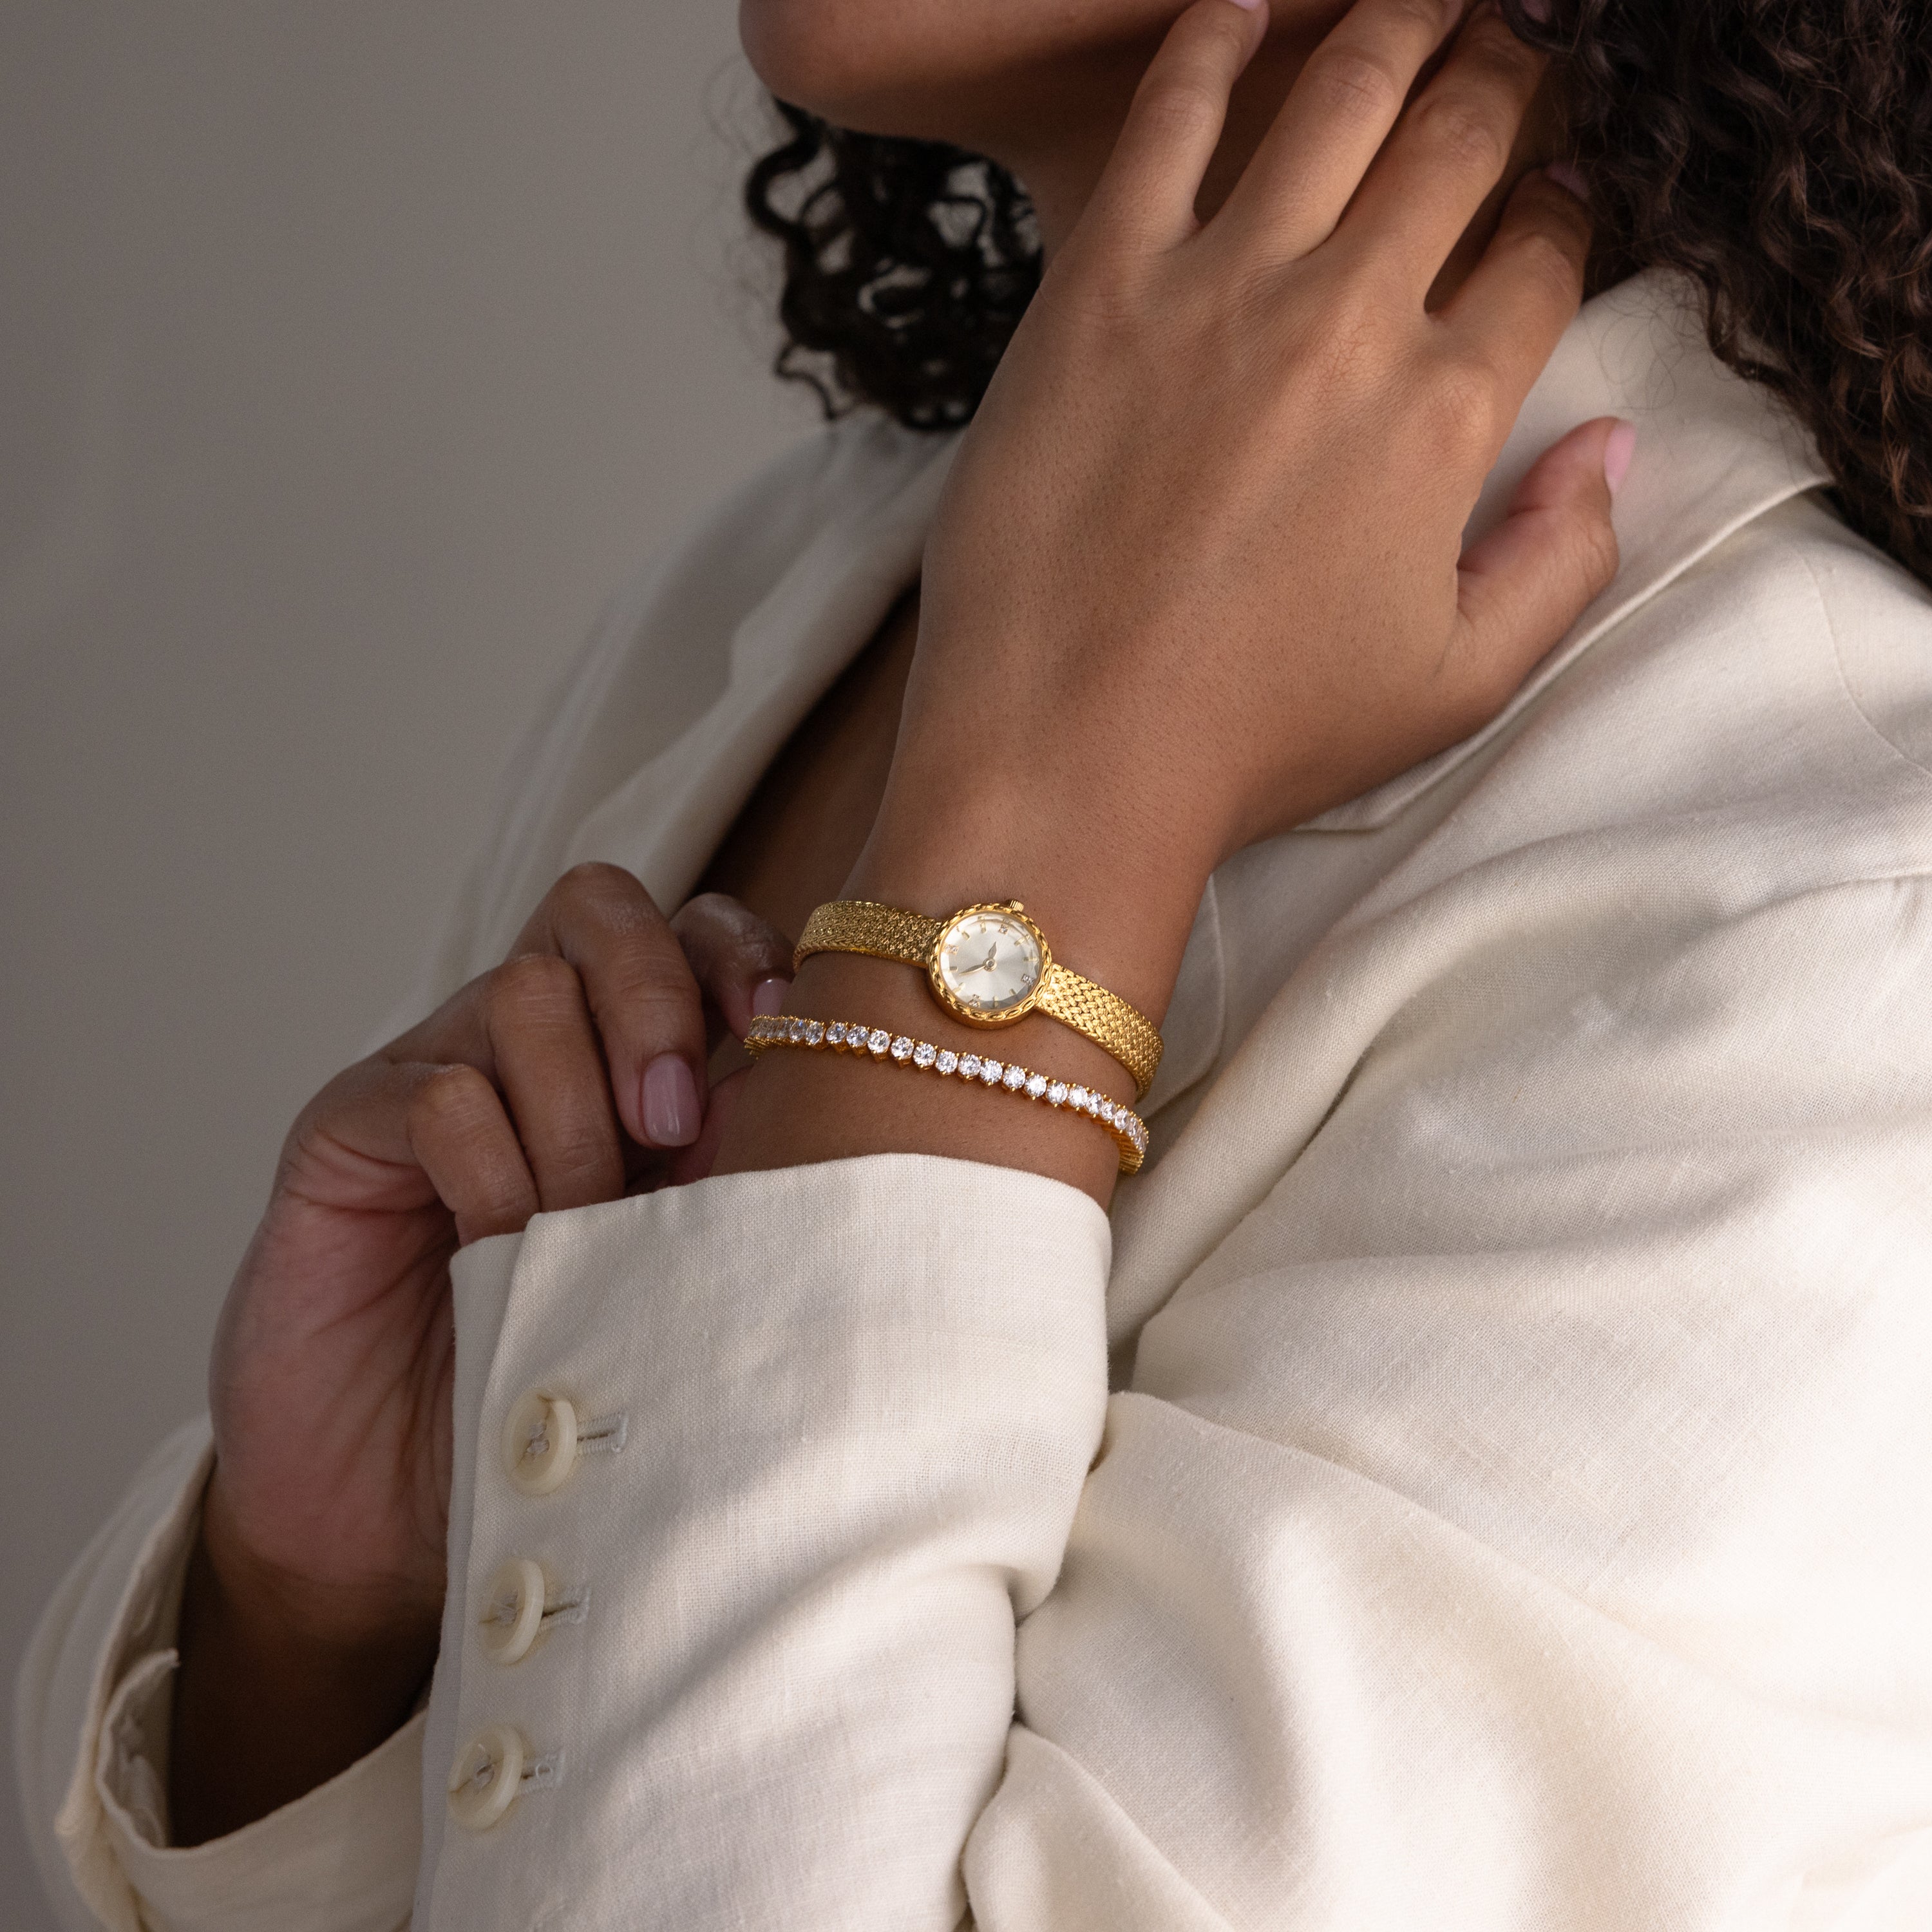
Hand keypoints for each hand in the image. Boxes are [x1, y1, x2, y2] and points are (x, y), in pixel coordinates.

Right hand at [171, 869, 790, 1841]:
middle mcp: (538, 1042)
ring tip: (578, 1228)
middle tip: (672, 1128)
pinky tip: (498, 1248)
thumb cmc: (573, 1390)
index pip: (694, 927)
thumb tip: (854, 1118)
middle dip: (656, 997)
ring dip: (573, 1112)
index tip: (784, 1030)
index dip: (742, 952)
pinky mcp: (347, 1128)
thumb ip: (742, 1181)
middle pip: (600, 905)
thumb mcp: (687, 1275)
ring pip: (524, 991)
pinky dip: (487, 1164)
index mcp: (633, 1058)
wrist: (405, 1510)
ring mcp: (436, 1069)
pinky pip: (436, 1088)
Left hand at [858, 0, 1622, 1015]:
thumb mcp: (1455, 684)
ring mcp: (1218, 288)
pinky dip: (1216, 40)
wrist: (1068, 755)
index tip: (1553, 194)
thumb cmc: (1254, 738)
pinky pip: (1167, 116)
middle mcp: (1349, 319)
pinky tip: (1247, 4)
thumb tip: (1615, 443)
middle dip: (1506, 80)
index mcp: (1446, 414)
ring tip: (1418, 2)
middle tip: (1506, 61)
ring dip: (1396, 26)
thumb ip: (1563, 559)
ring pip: (1339, 93)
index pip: (1544, 252)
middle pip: (1461, 139)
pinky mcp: (1098, 285)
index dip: (1565, 205)